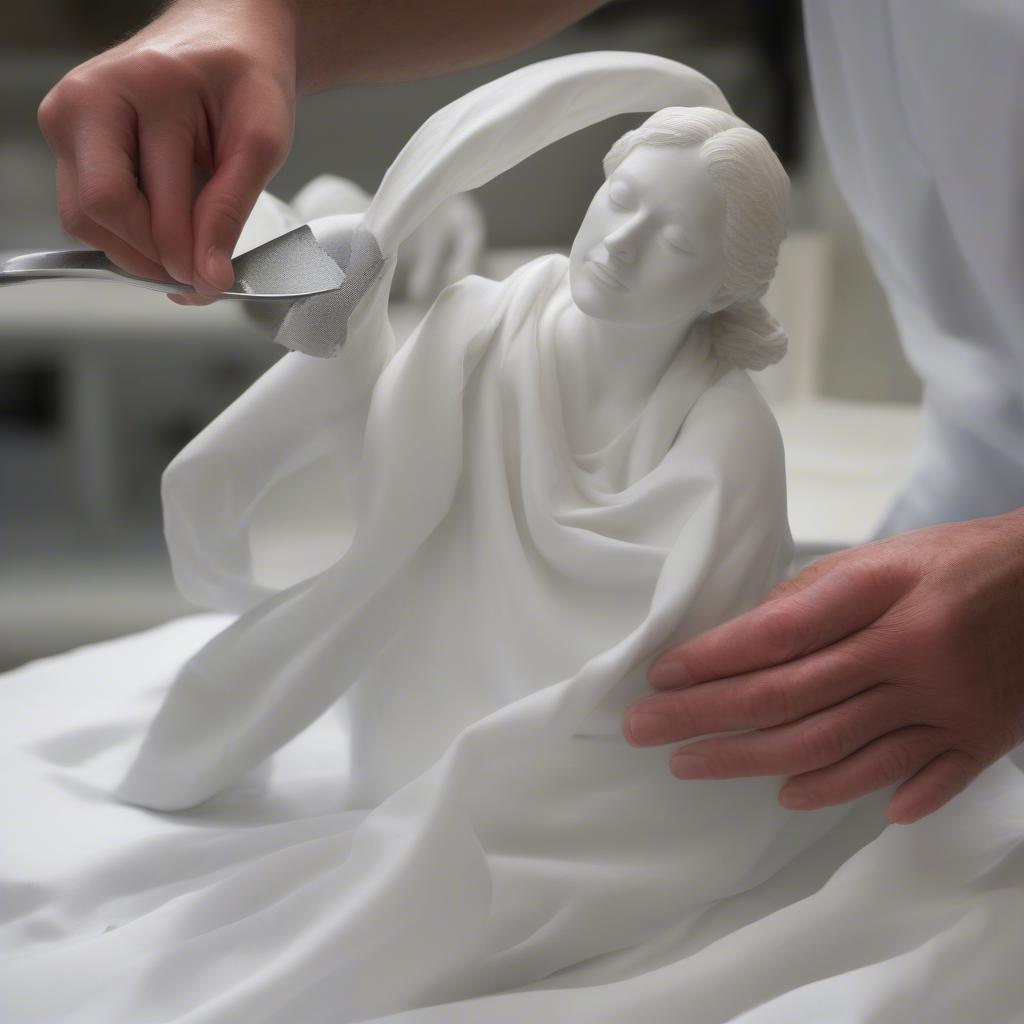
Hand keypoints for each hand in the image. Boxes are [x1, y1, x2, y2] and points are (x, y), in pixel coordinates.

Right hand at [36, 0, 296, 302]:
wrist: (226, 38)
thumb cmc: (245, 77)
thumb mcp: (261, 141)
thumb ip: (230, 209)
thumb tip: (207, 274)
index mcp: (137, 85)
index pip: (129, 199)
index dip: (171, 252)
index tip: (211, 281)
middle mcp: (86, 97)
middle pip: (96, 211)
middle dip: (150, 256)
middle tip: (199, 274)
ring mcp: (69, 118)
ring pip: (83, 218)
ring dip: (136, 251)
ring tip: (187, 252)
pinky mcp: (70, 140)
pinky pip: (87, 208)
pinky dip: (128, 234)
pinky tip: (166, 233)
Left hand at [622, 508, 1023, 824]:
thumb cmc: (953, 562)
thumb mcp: (880, 557)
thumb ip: (809, 598)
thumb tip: (733, 639)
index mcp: (885, 594)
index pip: (779, 634)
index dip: (711, 659)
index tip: (660, 676)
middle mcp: (914, 653)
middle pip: (791, 699)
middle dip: (706, 718)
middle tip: (645, 730)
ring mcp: (949, 705)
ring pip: (835, 748)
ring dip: (754, 762)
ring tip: (694, 764)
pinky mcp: (979, 740)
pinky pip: (912, 779)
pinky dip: (850, 792)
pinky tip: (796, 797)